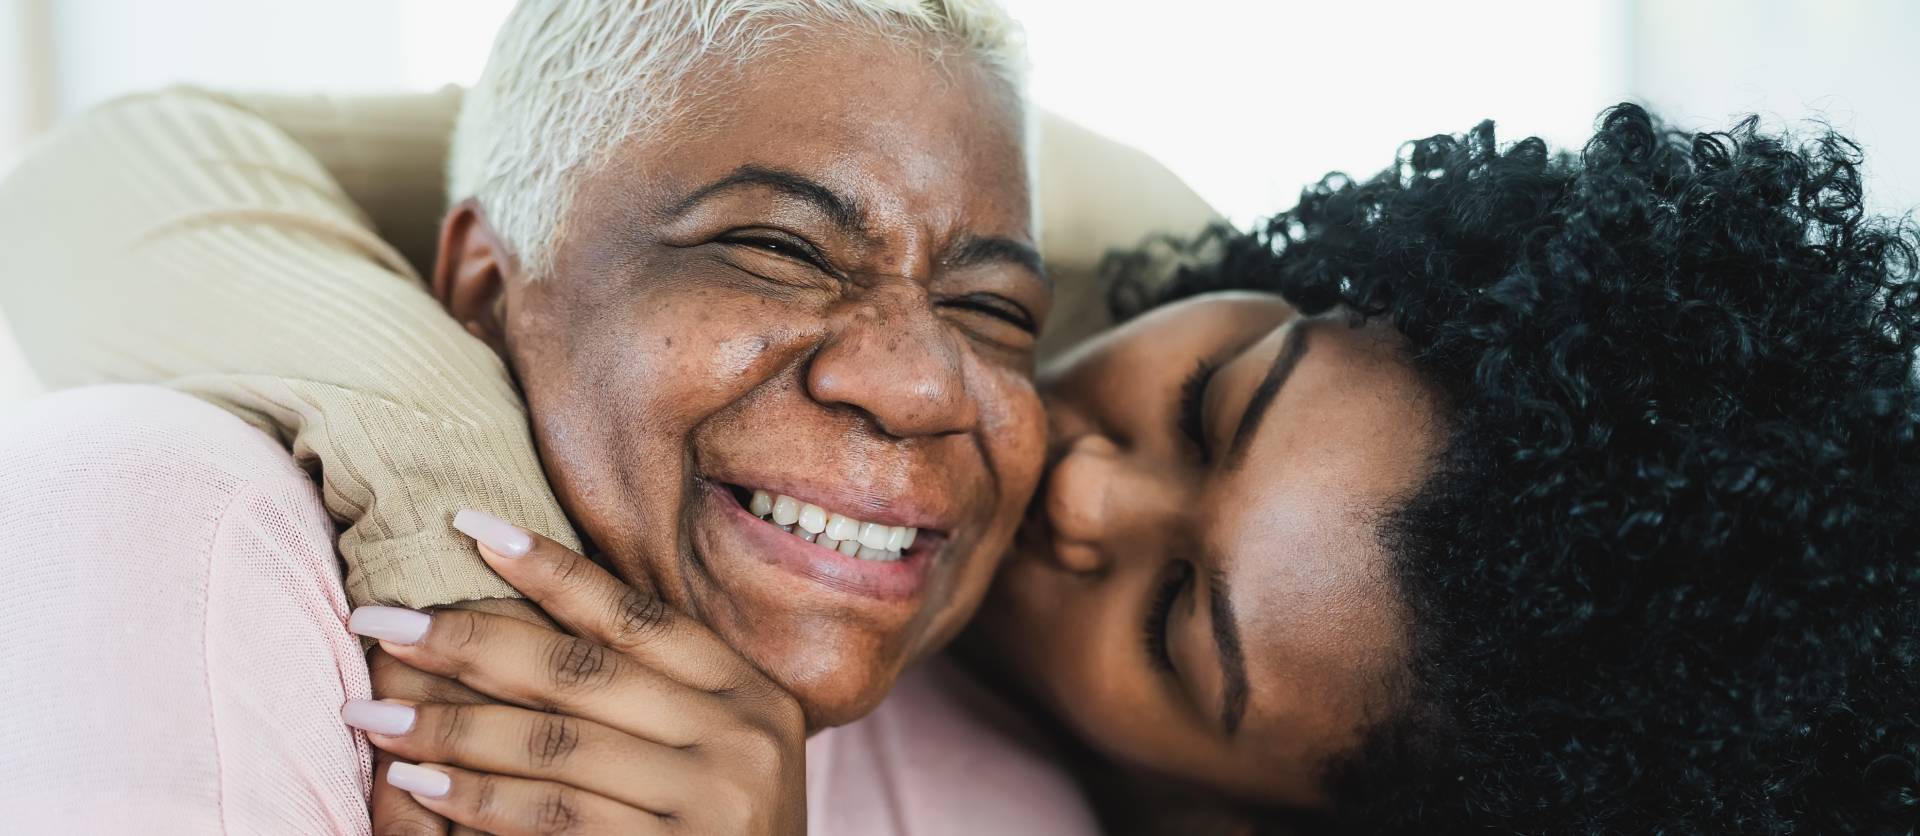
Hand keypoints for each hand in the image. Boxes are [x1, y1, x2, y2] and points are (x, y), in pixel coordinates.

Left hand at [345, 511, 807, 834]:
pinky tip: (418, 786)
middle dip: (470, 640)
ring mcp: (708, 805)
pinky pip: (552, 820)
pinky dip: (476, 800)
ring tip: (374, 715)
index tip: (470, 527)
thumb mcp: (720, 754)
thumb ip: (657, 695)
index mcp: (753, 697)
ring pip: (554, 746)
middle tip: (384, 621)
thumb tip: (530, 611)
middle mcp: (739, 741)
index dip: (552, 570)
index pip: (638, 617)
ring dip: (450, 728)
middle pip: (582, 674)